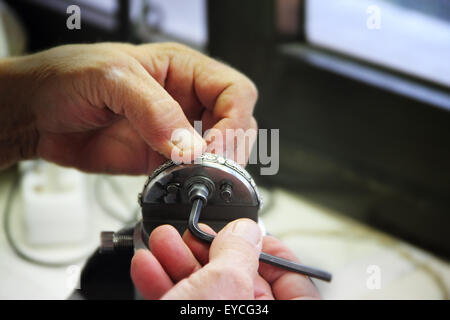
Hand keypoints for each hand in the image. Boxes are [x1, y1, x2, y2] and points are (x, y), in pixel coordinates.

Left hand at [0, 42, 257, 172]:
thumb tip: (191, 146)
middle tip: (209, 167)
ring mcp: (174, 131)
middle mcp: (184, 99)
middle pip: (235, 123)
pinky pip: (189, 173)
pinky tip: (178, 184)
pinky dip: (190, 183)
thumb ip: (154, 110)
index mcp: (183, 69)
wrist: (34, 114)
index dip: (234, 120)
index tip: (215, 146)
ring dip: (213, 168)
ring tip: (193, 177)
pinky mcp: (159, 158)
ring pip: (218, 151)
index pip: (234, 91)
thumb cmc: (65, 78)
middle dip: (229, 147)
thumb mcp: (111, 78)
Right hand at [130, 219, 320, 299]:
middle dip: (209, 248)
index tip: (249, 232)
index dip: (273, 250)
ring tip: (162, 240)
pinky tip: (149, 264)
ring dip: (178, 260)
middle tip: (193, 232)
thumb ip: (238, 252)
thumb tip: (245, 230)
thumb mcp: (223, 287)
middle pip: (240, 277)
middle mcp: (249, 317)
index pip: (295, 281)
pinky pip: (179, 300)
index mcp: (274, 315)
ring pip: (204, 287)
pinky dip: (162, 282)